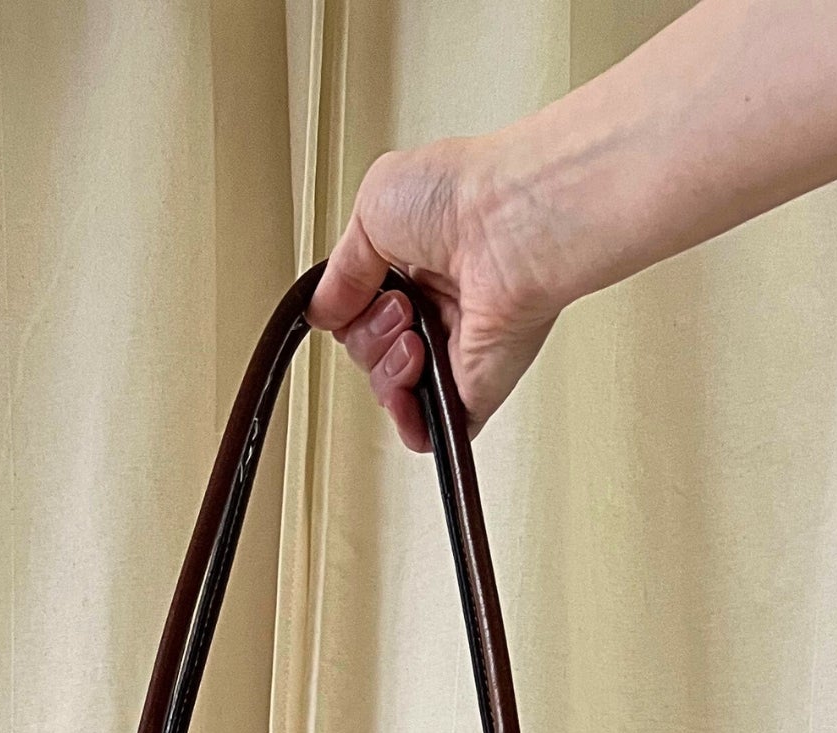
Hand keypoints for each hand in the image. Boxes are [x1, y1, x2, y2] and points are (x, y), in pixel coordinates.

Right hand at [307, 137, 562, 452]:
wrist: (511, 226)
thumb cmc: (461, 197)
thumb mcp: (371, 209)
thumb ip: (341, 270)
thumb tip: (324, 310)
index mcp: (416, 263)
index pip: (361, 311)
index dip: (349, 311)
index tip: (356, 294)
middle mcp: (439, 305)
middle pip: (370, 352)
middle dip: (368, 336)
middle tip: (399, 305)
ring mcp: (457, 350)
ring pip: (391, 389)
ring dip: (385, 367)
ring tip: (413, 333)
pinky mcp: (476, 389)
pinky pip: (430, 431)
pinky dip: (408, 422)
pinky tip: (408, 387)